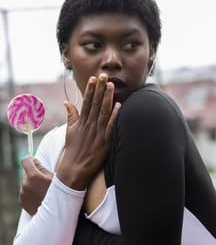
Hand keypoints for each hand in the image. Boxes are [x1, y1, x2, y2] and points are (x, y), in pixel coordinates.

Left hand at [19, 156, 52, 214]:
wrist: (55, 215)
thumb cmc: (58, 195)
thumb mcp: (54, 178)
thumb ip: (42, 168)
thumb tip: (34, 161)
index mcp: (33, 177)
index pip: (25, 161)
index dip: (30, 159)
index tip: (34, 161)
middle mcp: (25, 184)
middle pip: (26, 172)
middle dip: (32, 173)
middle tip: (43, 180)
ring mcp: (22, 193)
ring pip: (25, 182)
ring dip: (31, 183)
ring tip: (42, 190)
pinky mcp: (21, 201)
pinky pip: (24, 191)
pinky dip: (29, 192)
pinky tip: (39, 196)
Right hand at [56, 73, 120, 189]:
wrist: (75, 169)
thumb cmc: (73, 150)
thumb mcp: (70, 131)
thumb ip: (71, 116)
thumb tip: (67, 102)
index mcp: (81, 122)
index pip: (86, 102)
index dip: (90, 90)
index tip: (93, 79)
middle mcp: (89, 125)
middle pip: (95, 104)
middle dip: (100, 89)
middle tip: (104, 76)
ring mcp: (97, 133)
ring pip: (103, 112)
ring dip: (107, 98)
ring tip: (111, 85)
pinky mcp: (105, 142)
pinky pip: (110, 126)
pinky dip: (114, 116)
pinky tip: (119, 105)